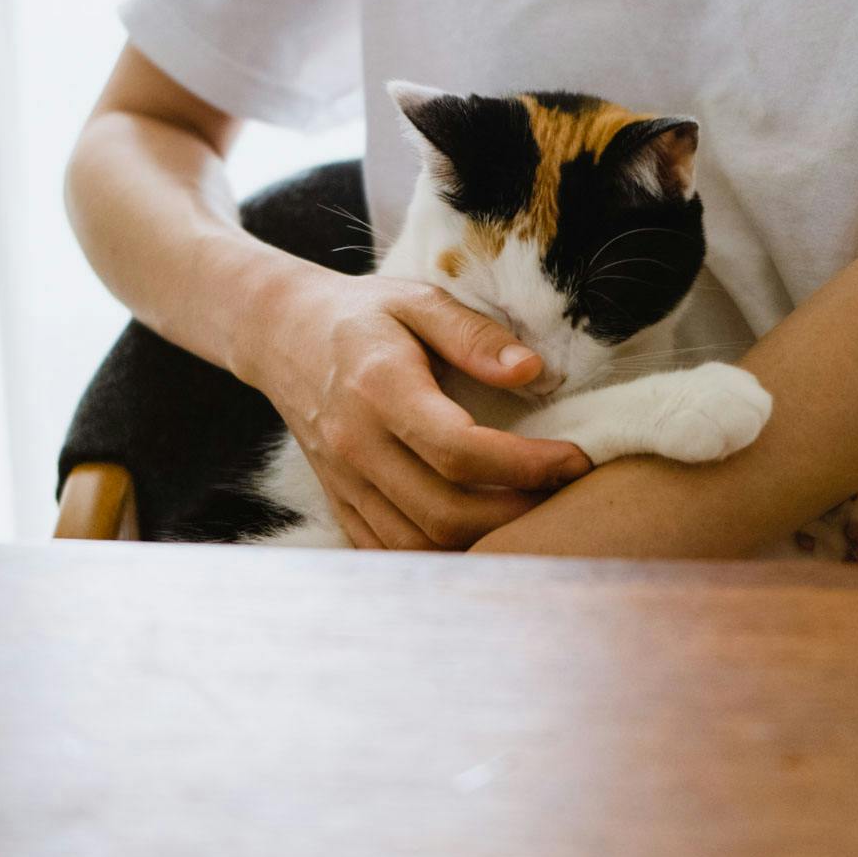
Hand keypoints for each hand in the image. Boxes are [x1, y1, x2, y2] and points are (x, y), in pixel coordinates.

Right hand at [238, 263, 591, 549]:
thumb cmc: (363, 315)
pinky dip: (442, 556)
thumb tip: (531, 370)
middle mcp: (356, 445)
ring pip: (420, 543)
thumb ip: (474, 335)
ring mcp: (343, 482)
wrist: (283, 336)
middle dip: (518, 513)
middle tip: (564, 492)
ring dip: (486, 541)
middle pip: (444, 511)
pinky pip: (391, 553)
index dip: (527, 465)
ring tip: (533, 512)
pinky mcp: (340, 502)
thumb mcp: (419, 300)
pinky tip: (482, 534)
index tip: (574, 460)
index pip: (460, 450)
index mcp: (380, 389)